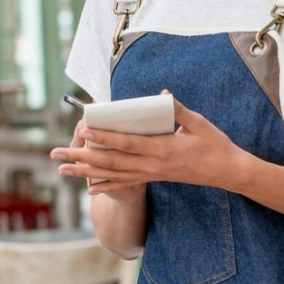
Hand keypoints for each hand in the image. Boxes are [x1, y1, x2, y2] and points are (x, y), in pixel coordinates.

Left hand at [51, 99, 247, 196]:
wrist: (226, 171)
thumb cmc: (214, 144)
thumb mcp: (198, 123)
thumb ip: (177, 109)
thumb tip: (162, 95)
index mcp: (162, 149)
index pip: (126, 143)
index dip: (104, 138)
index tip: (83, 131)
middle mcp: (153, 165)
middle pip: (111, 162)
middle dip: (81, 156)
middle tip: (57, 153)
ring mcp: (152, 174)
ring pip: (113, 174)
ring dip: (85, 172)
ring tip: (62, 169)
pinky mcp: (154, 178)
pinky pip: (126, 183)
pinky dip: (106, 186)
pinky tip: (90, 188)